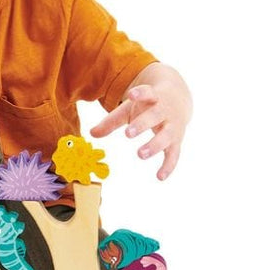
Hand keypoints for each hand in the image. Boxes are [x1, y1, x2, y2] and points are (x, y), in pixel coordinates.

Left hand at [90, 66, 191, 180]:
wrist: (178, 99)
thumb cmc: (147, 105)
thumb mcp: (130, 108)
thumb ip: (111, 120)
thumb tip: (91, 133)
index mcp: (153, 97)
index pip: (148, 92)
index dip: (140, 93)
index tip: (131, 95)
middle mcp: (165, 111)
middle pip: (155, 116)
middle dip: (142, 124)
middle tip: (128, 133)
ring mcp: (173, 126)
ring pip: (167, 135)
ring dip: (154, 145)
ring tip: (140, 154)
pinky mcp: (177, 140)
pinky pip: (174, 154)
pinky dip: (168, 165)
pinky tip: (159, 177)